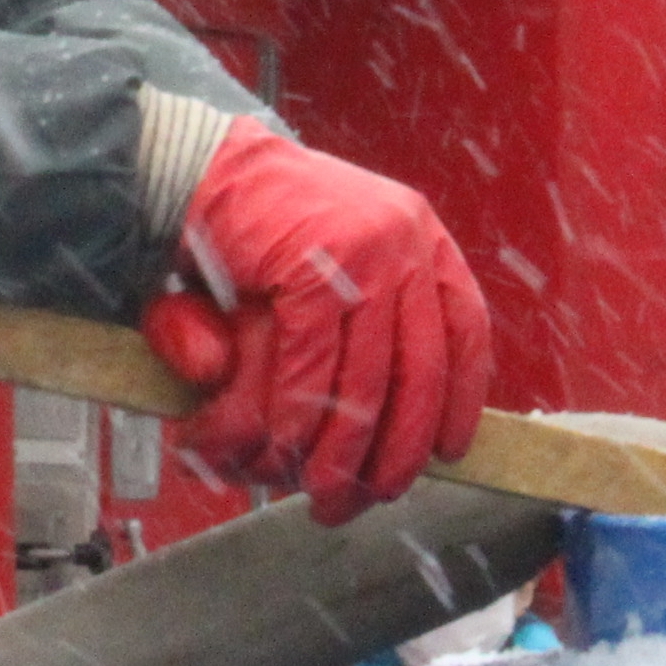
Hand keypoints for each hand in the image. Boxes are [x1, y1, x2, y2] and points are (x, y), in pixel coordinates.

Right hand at [136, 123, 490, 523]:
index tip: (449, 451)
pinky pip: (312, 364)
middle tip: (371, 497)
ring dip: (343, 451)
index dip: (462, 399)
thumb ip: (376, 317)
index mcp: (421, 236)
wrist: (200, 168)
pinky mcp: (311, 265)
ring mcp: (363, 250)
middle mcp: (405, 240)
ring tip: (322, 494)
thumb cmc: (266, 226)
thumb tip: (413, 407)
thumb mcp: (342, 261)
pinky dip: (297, 415)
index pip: (466, 330)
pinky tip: (282, 449)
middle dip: (398, 450)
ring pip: (366, 380)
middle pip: (421, 371)